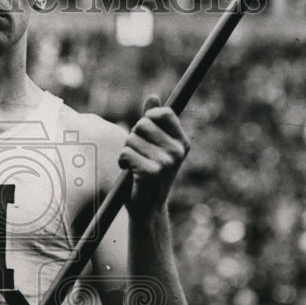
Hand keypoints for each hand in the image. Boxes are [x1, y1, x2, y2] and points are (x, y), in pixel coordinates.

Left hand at [118, 94, 189, 213]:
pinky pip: (126, 154)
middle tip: (139, 154)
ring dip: (127, 151)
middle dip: (134, 137)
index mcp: (183, 143)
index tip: (146, 133)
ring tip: (136, 166)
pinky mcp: (151, 172)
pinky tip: (131, 173)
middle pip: (143, 124)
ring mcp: (166, 162)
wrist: (149, 208)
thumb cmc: (150, 174)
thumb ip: (154, 122)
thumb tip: (153, 96)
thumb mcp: (156, 146)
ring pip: (131, 139)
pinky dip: (122, 162)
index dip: (148, 118)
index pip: (164, 113)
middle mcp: (177, 151)